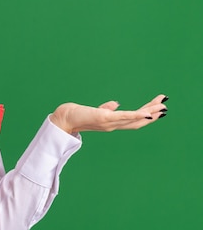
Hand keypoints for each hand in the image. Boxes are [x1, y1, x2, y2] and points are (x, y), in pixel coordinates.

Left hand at [50, 94, 167, 133]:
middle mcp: (113, 125)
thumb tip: (115, 103)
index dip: (147, 115)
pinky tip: (146, 113)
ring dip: (149, 113)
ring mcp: (109, 123)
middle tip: (165, 106)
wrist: (64, 119)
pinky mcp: (104, 118)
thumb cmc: (78, 114)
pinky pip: (124, 117)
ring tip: (161, 107)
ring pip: (134, 120)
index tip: (159, 107)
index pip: (133, 120)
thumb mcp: (96, 111)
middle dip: (153, 114)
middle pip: (138, 122)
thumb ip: (106, 108)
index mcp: (112, 123)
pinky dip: (136, 116)